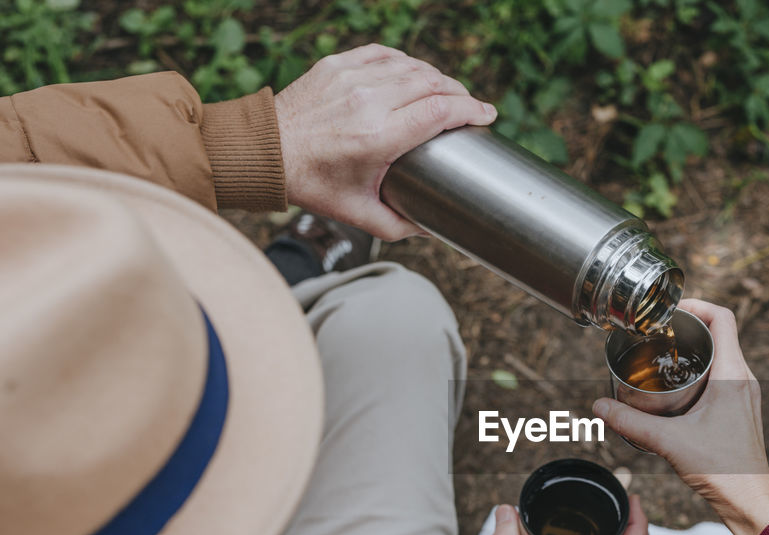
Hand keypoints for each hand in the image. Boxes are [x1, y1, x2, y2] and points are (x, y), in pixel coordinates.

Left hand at [275, 44, 494, 240]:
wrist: (264, 152)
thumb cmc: (312, 184)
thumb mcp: (359, 215)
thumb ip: (400, 226)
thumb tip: (432, 227)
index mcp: (378, 136)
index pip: (440, 111)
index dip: (471, 110)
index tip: (487, 115)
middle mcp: (367, 101)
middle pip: (432, 83)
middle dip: (459, 93)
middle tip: (471, 107)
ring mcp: (350, 78)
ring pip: (411, 65)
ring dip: (436, 77)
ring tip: (447, 92)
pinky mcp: (336, 65)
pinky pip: (384, 55)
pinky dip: (406, 63)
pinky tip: (415, 74)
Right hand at [592, 299, 768, 534]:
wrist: (749, 502)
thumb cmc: (723, 471)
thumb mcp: (669, 442)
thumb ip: (631, 423)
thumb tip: (598, 408)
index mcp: (734, 375)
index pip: (723, 318)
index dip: (696, 304)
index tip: (669, 310)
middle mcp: (745, 379)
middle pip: (720, 333)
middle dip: (688, 328)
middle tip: (658, 333)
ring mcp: (746, 395)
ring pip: (723, 355)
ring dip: (695, 350)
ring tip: (663, 356)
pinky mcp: (742, 410)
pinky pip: (724, 376)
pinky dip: (702, 372)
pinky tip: (678, 389)